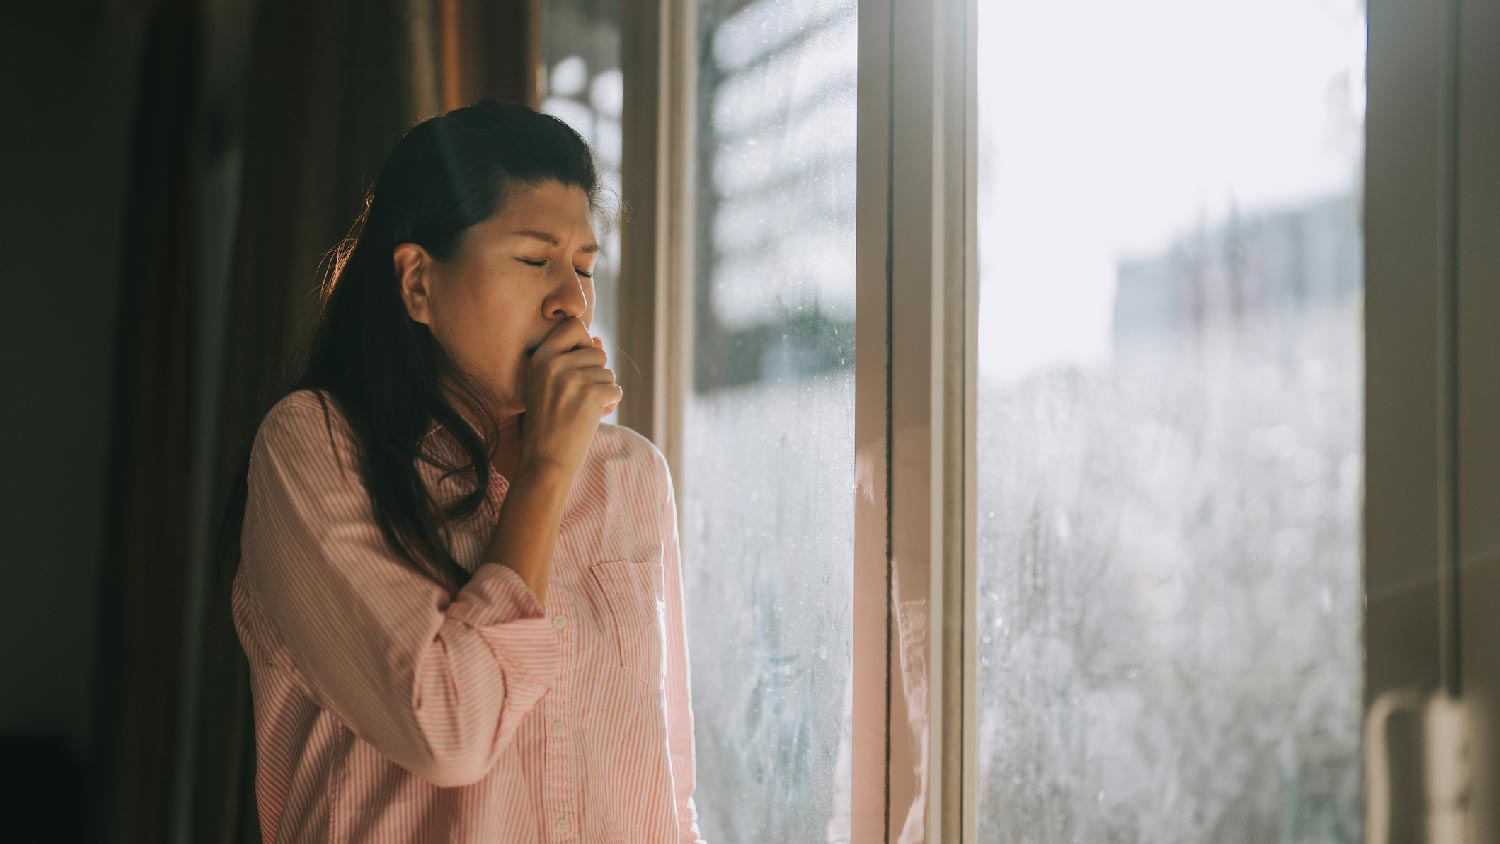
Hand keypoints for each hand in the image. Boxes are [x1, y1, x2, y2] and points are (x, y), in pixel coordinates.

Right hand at [519, 318, 622, 475]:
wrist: (544, 461)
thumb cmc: (547, 423)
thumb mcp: (548, 386)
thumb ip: (571, 360)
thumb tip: (599, 339)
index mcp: (539, 358)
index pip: (574, 325)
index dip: (584, 342)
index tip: (579, 363)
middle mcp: (553, 364)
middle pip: (598, 351)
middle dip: (597, 373)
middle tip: (579, 396)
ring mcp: (572, 379)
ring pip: (608, 372)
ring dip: (603, 391)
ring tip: (581, 409)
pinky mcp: (590, 396)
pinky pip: (616, 390)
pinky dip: (610, 405)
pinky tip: (591, 417)